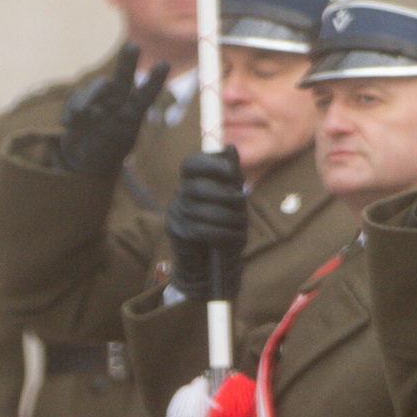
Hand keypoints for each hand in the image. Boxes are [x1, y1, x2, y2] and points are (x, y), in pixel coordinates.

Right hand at [54, 43, 171, 177]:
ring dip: (87, 99)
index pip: (145, 95)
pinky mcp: (79, 100)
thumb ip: (103, 124)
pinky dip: (70, 113)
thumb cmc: (105, 152)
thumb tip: (89, 109)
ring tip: (80, 116)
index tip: (164, 65)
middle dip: (128, 62)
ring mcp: (99, 98)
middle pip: (123, 78)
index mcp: (132, 113)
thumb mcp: (111, 146)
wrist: (84, 158)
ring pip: (94, 88)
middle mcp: (118, 100)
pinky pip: (74, 99)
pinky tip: (69, 125)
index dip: (154, 81)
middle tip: (133, 46)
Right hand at [166, 148, 248, 301]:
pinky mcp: (177, 233)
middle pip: (199, 187)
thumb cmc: (223, 232)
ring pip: (203, 210)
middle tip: (241, 205)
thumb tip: (231, 149)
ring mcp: (175, 214)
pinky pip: (201, 230)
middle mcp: (179, 196)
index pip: (192, 164)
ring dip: (228, 219)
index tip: (230, 173)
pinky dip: (222, 235)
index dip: (210, 164)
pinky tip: (230, 239)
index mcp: (192, 184)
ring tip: (239, 228)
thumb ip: (230, 180)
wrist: (208, 268)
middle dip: (225, 196)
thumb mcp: (231, 204)